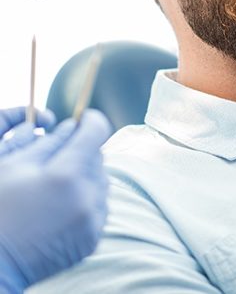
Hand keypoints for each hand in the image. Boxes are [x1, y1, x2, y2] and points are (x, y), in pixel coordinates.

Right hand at [0, 109, 111, 292]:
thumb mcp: (13, 166)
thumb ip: (48, 142)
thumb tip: (72, 126)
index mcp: (65, 175)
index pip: (97, 132)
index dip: (91, 120)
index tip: (84, 119)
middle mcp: (86, 196)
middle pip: (98, 157)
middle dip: (82, 152)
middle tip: (57, 160)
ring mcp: (92, 219)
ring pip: (102, 180)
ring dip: (85, 176)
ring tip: (56, 187)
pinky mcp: (93, 237)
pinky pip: (100, 206)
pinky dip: (87, 200)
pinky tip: (61, 207)